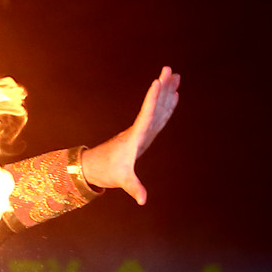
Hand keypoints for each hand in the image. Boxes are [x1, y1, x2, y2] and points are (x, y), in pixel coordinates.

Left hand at [81, 66, 180, 204]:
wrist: (96, 166)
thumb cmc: (109, 171)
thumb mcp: (123, 180)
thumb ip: (134, 188)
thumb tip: (142, 200)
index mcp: (135, 137)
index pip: (145, 116)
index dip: (152, 100)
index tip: (157, 82)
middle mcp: (139, 129)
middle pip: (153, 105)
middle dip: (162, 88)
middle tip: (170, 70)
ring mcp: (143, 129)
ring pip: (157, 107)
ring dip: (166, 91)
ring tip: (175, 75)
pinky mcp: (145, 132)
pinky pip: (158, 115)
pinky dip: (167, 104)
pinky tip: (174, 94)